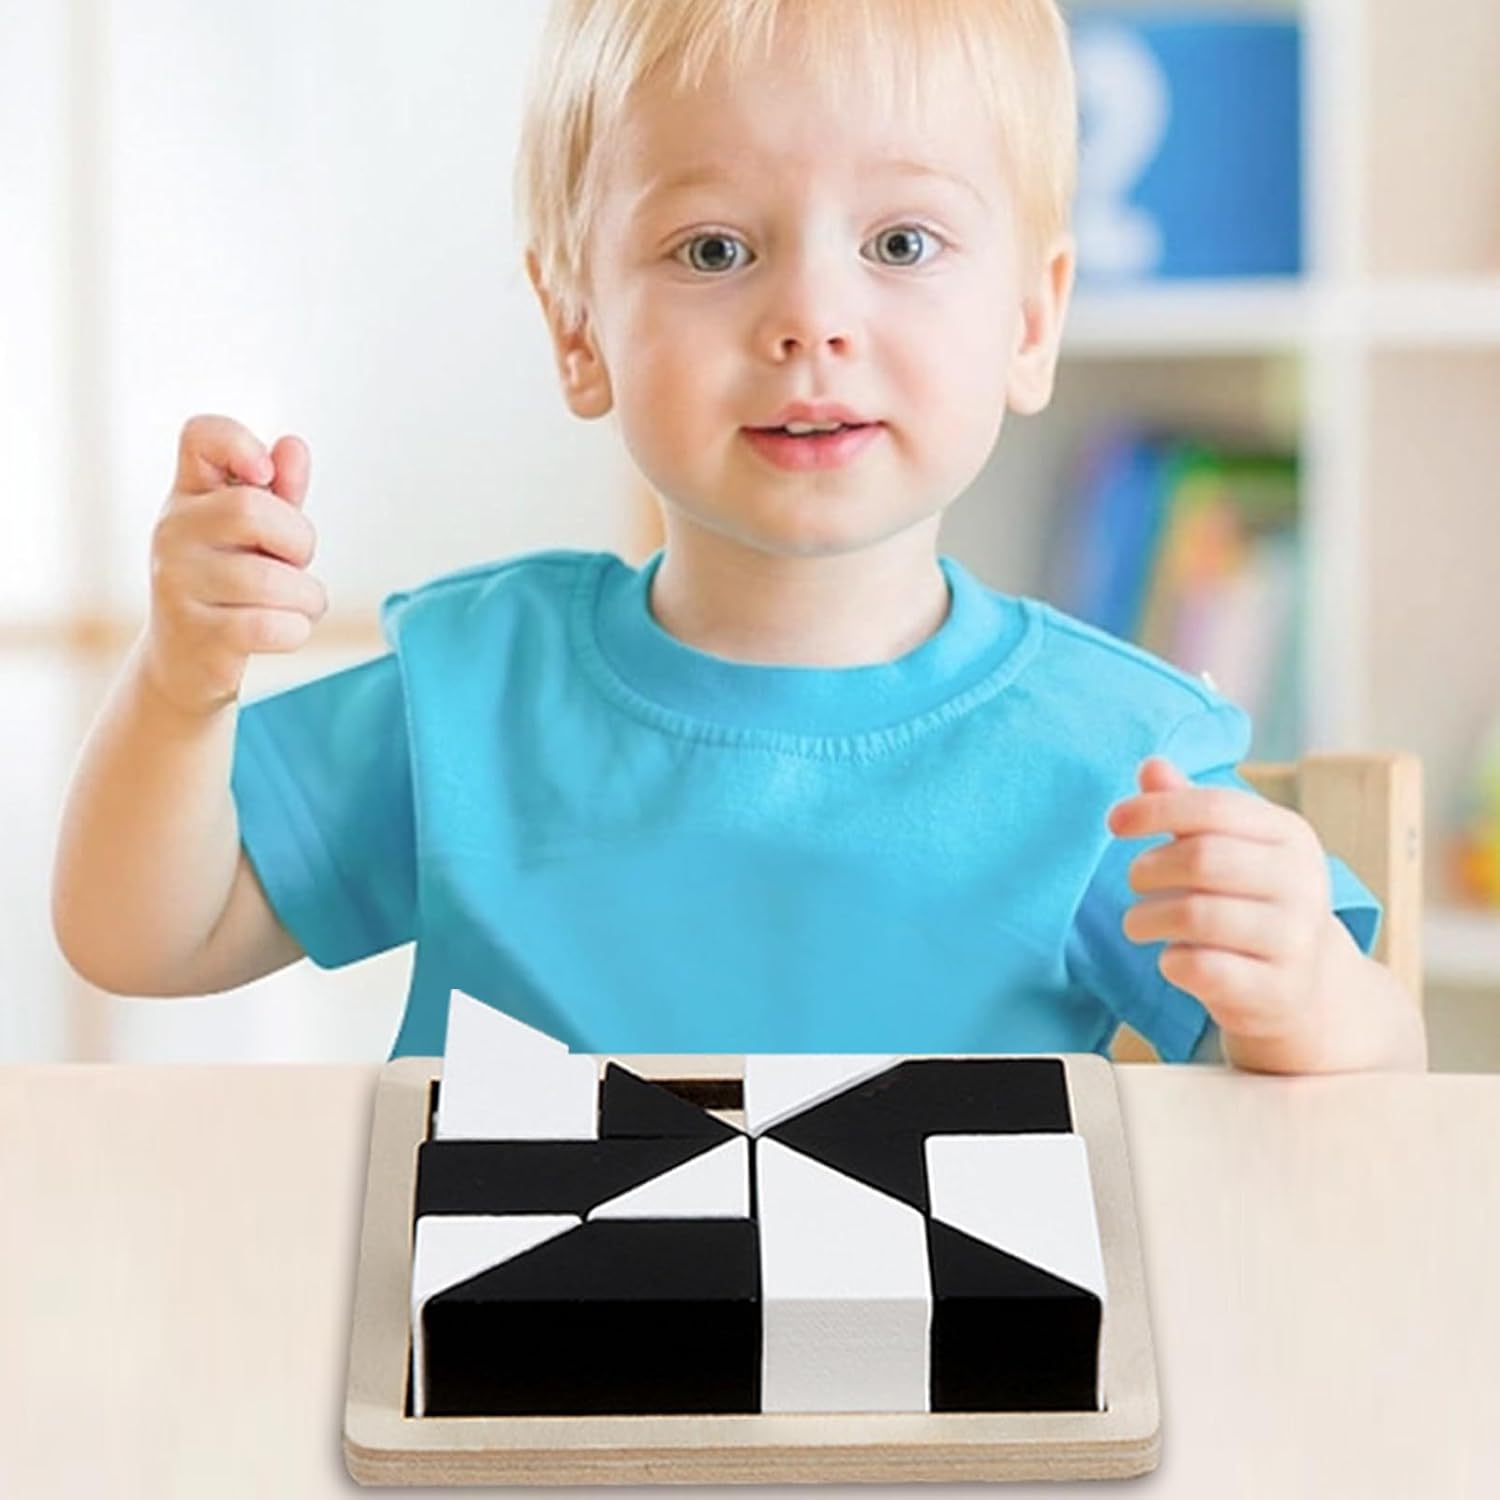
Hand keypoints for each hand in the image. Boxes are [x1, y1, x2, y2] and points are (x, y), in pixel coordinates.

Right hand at [145, 414, 327, 717]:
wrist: (185, 664)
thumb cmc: (231, 586)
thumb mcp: (256, 534)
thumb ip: (280, 491)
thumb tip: (293, 446)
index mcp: (189, 494)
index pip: (199, 435)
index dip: (239, 443)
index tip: (264, 474)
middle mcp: (173, 531)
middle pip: (252, 509)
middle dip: (299, 540)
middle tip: (294, 562)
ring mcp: (177, 583)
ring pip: (273, 579)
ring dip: (307, 597)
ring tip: (294, 604)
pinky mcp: (198, 635)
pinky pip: (274, 626)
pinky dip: (297, 630)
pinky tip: (284, 630)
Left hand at [1106, 755, 1340, 1047]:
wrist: (1305, 986)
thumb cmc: (1249, 903)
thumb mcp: (1229, 848)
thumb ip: (1188, 808)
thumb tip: (1150, 767)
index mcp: (1291, 836)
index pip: (1215, 808)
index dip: (1156, 809)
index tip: (1114, 822)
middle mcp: (1303, 884)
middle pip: (1203, 858)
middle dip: (1149, 869)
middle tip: (1134, 881)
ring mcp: (1295, 940)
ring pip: (1197, 915)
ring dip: (1147, 918)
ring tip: (1139, 923)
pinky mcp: (1277, 990)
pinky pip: (1202, 968)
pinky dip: (1171, 961)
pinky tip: (1171, 959)